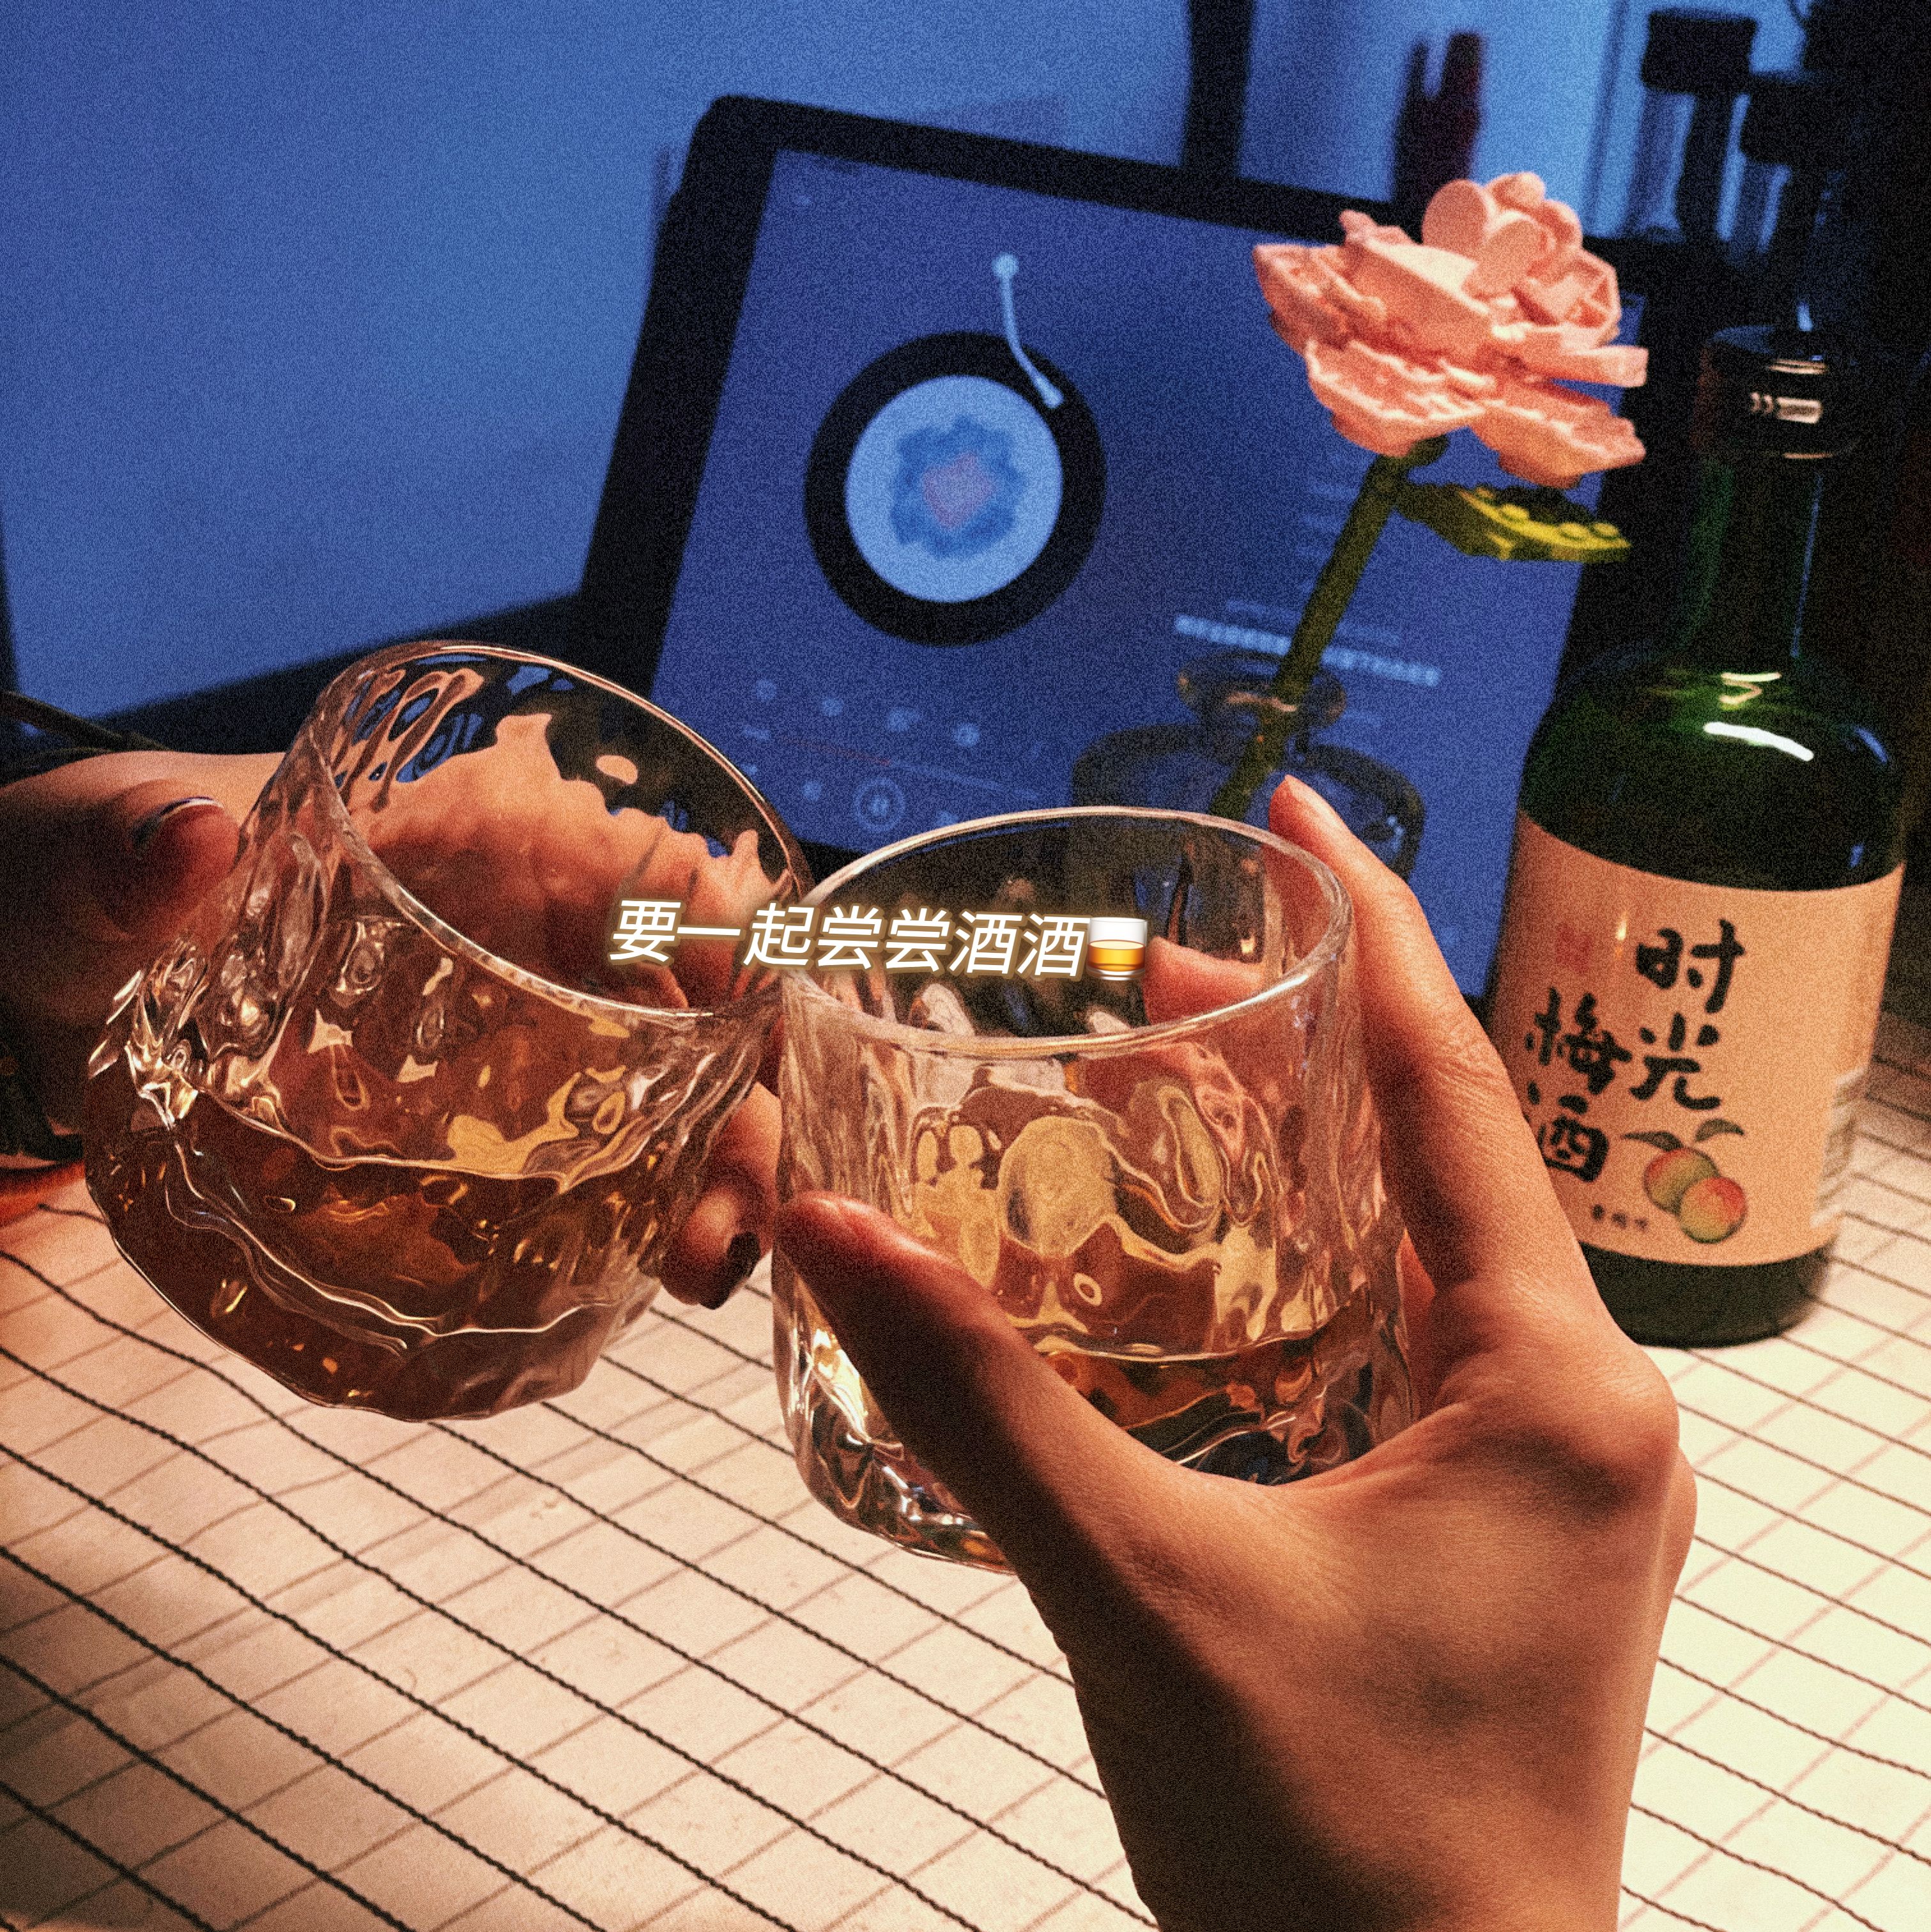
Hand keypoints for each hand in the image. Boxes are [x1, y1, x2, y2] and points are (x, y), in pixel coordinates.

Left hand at [0, 750, 775, 1305]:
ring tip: (692, 1275)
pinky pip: (589, 1168)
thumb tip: (179, 844)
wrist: (51, 987)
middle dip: (745, 1107)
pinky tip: (630, 1290)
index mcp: (475, 836)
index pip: (654, 861)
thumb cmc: (94, 885)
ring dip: (708, 1182)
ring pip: (666, 1099)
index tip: (770, 1036)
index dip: (743, 938)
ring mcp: (510, 1038)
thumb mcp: (88, 858)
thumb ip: (116, 851)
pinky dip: (630, 1224)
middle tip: (727, 1227)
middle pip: (694, 1007)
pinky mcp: (478, 1128)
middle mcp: (525, 935)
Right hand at [774, 774, 1695, 1931]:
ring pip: (1429, 1258)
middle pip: (1444, 1162)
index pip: (1461, 1094)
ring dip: (1311, 1163)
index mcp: (1555, 1386)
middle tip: (1161, 977)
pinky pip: (1417, 1349)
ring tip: (1181, 1083)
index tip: (1302, 811)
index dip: (1379, 933)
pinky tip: (1221, 1262)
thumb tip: (836, 1239)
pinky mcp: (1505, 1536)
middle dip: (1311, 1047)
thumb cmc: (1332, 1853)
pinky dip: (1319, 1274)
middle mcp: (1586, 1410)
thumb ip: (984, 1408)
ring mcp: (1554, 1481)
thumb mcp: (1141, 1598)